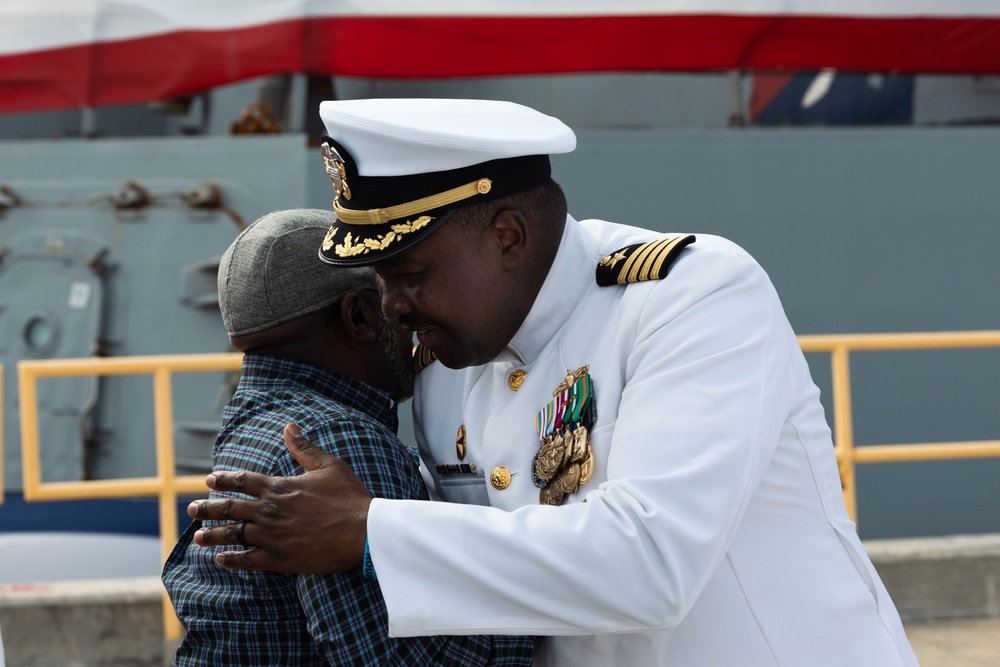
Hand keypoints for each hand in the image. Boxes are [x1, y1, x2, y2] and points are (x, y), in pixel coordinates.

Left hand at [189, 422, 372, 572]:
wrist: (362, 531)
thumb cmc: (348, 496)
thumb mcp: (328, 465)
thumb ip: (304, 447)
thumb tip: (289, 426)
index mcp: (279, 487)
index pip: (242, 481)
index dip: (224, 480)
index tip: (209, 481)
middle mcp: (269, 511)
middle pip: (229, 508)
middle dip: (207, 508)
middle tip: (191, 509)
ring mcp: (271, 536)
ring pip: (233, 535)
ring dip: (212, 535)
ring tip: (197, 536)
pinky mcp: (279, 559)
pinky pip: (247, 560)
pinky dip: (231, 560)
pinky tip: (221, 560)